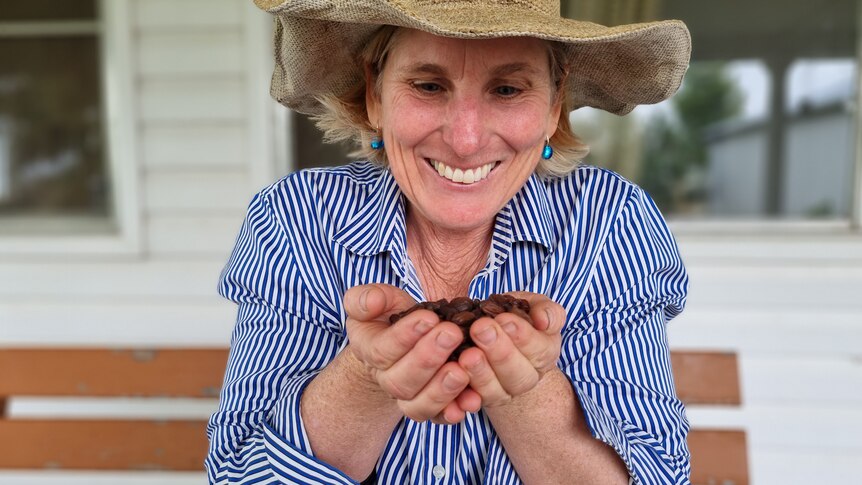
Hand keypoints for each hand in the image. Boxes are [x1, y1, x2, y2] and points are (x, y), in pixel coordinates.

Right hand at [343, 284, 472, 422]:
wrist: (404, 338)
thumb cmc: (390, 314)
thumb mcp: (377, 299)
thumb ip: (365, 298)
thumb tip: (370, 302)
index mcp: (368, 350)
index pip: (381, 350)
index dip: (404, 336)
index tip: (430, 318)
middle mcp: (385, 379)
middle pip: (400, 381)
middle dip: (428, 359)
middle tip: (452, 334)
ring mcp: (408, 396)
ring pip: (418, 405)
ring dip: (441, 390)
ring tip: (462, 370)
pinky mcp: (432, 407)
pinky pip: (439, 417)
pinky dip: (455, 411)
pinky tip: (472, 400)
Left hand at [456, 292, 565, 408]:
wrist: (494, 334)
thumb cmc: (516, 316)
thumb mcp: (534, 306)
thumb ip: (547, 311)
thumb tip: (543, 321)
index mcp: (544, 354)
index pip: (540, 350)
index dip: (522, 336)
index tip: (503, 319)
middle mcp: (527, 377)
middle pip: (518, 375)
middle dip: (499, 352)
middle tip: (480, 329)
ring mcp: (504, 392)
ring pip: (496, 391)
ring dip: (480, 373)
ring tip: (467, 354)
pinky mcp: (480, 399)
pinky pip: (472, 401)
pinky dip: (463, 396)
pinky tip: (454, 376)